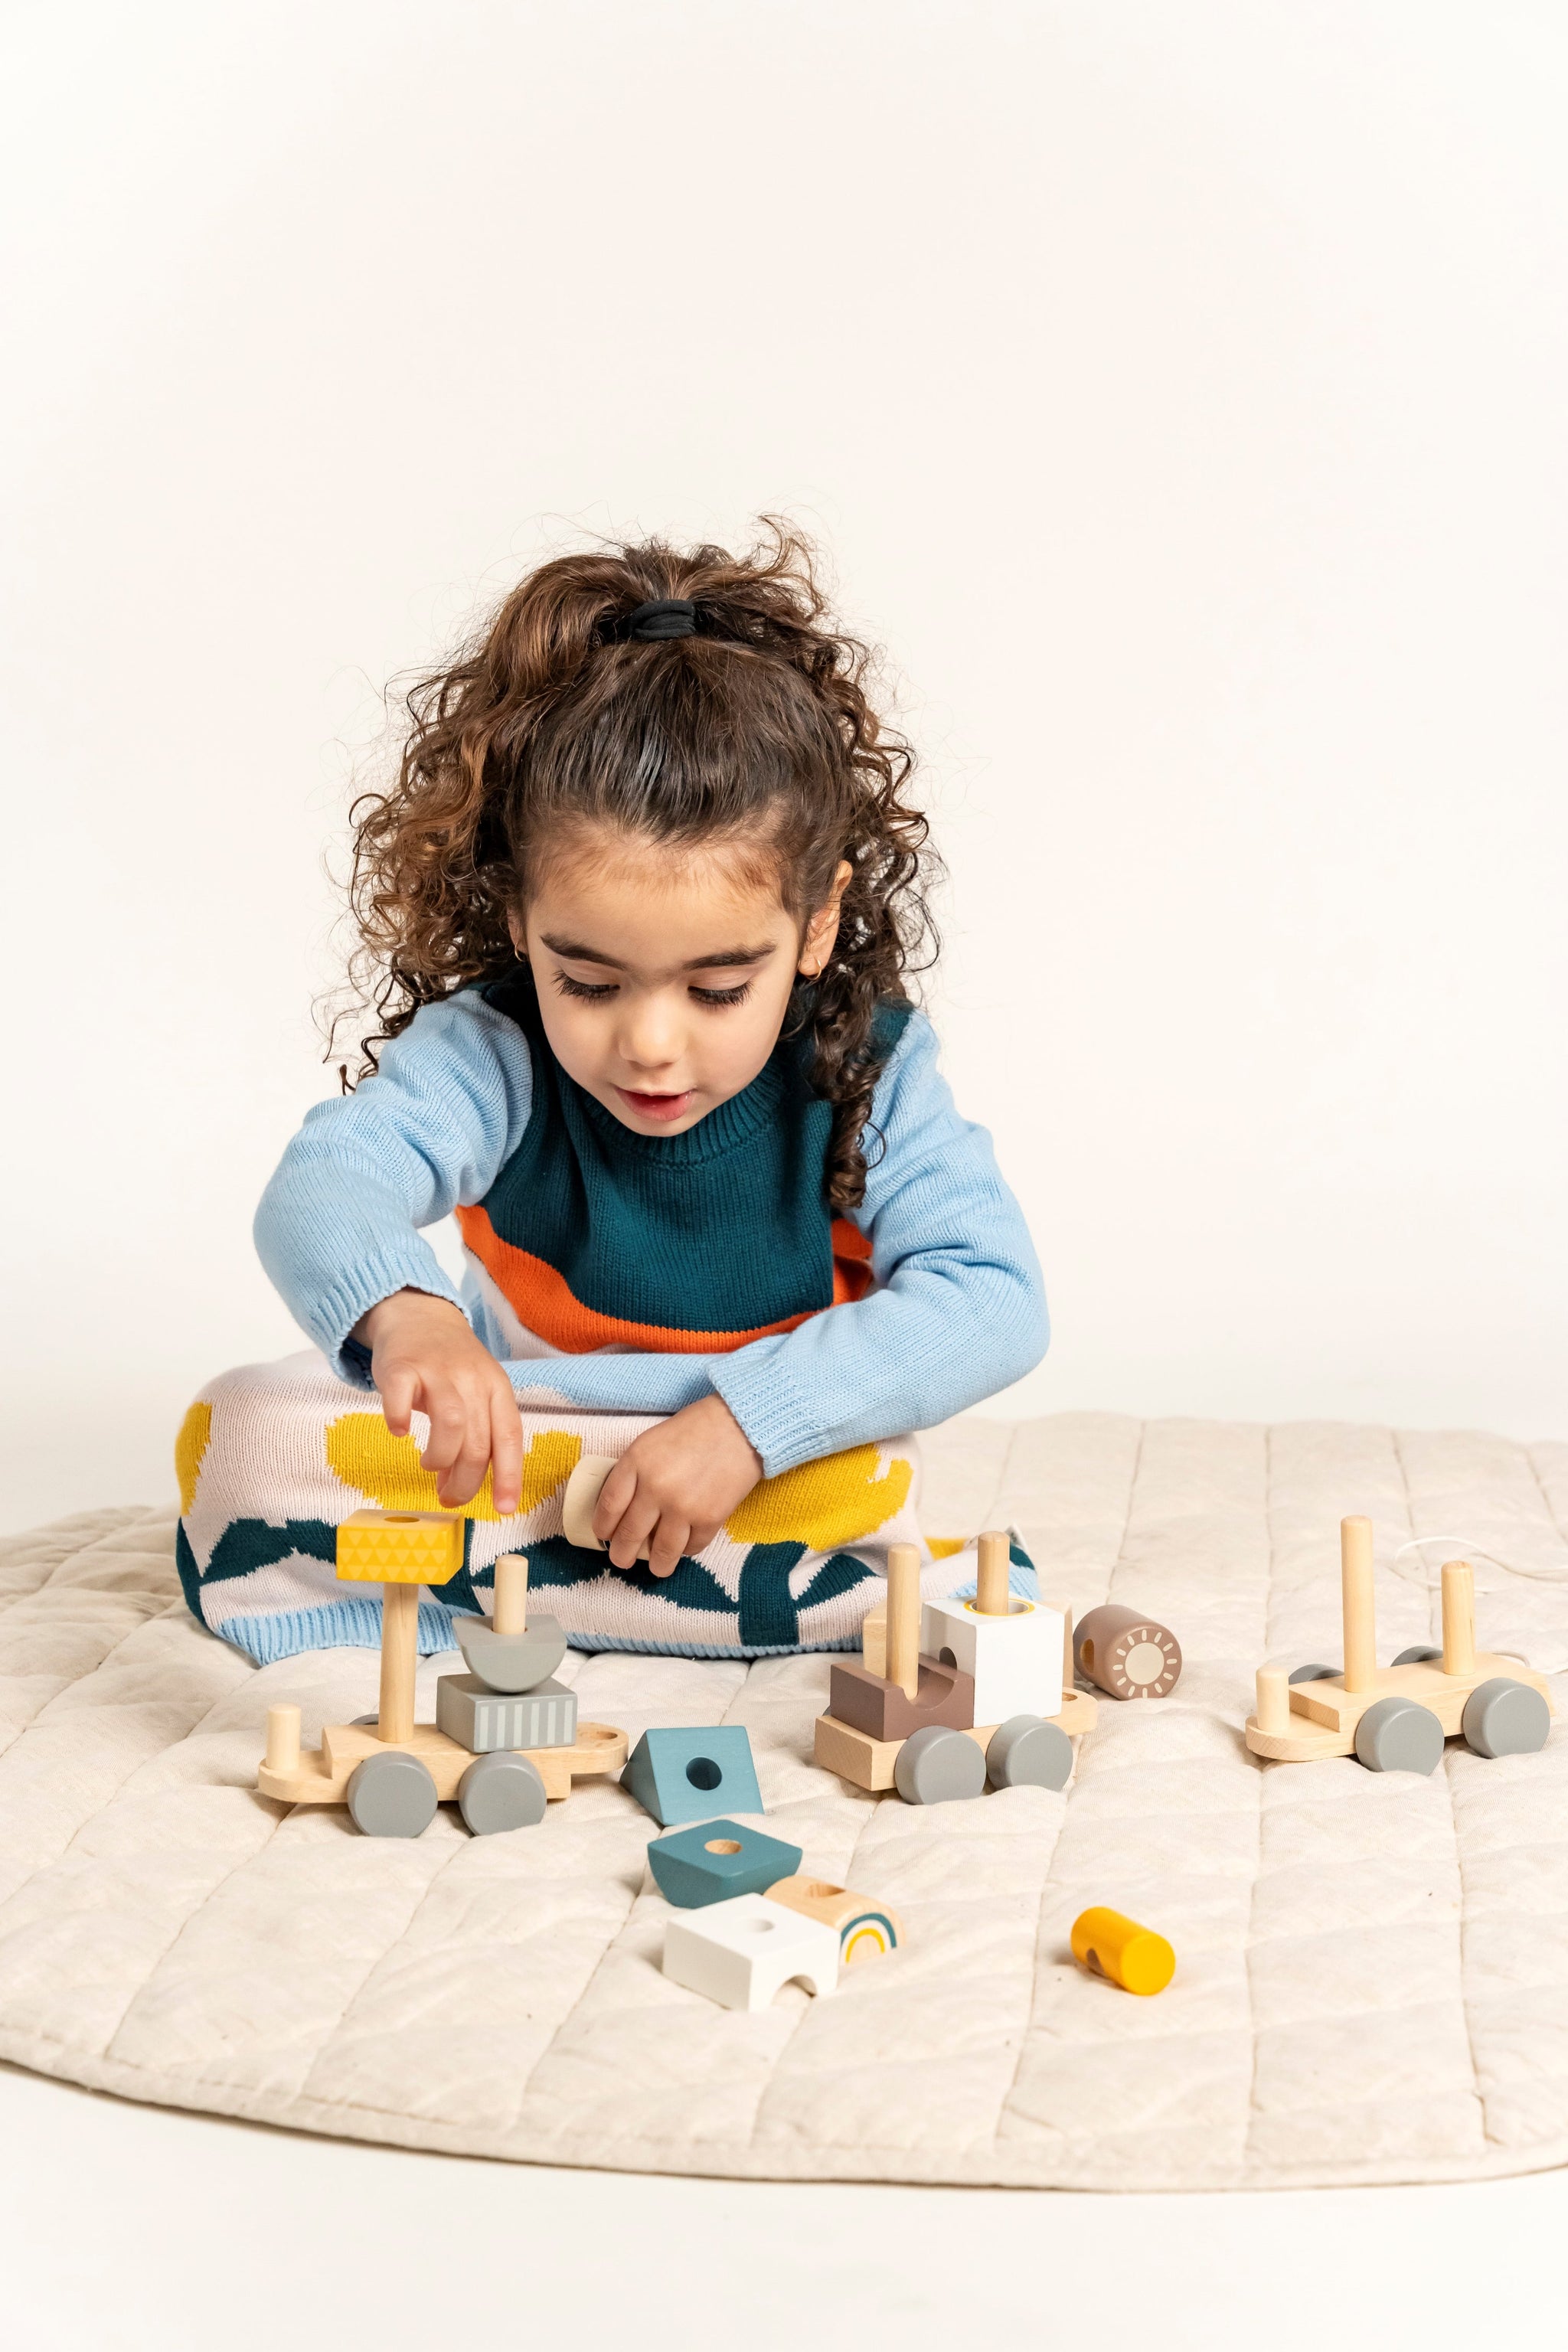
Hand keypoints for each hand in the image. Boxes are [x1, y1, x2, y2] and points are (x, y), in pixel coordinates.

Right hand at [354, 1290, 522, 1512]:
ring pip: (451, 1423)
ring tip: (431, 1465)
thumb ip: (475, 1435)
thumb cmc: (451, 1367)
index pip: (510, 1437)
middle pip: (478, 1440)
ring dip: (440, 1457)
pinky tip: (398, 1432)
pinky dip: (399, 1420)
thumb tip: (458, 1487)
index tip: (503, 1508)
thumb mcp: (476, 1393)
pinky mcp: (402, 1366)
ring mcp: (437, 1371)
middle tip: (450, 1496)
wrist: (419, 1316)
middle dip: (465, 1481)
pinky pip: (401, 1397)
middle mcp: (472, 1379)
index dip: (509, 1476)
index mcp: (497, 1388)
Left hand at [593, 1393, 762, 1577]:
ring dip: (655, 1565)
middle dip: (622, 1554)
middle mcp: (655, 1488)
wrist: (738, 1426)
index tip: (604, 1534)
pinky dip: (686, 1550)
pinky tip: (684, 1546)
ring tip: (656, 1567)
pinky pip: (691, 1547)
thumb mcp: (650, 1442)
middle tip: (621, 1559)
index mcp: (636, 1463)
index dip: (603, 1526)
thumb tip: (622, 1509)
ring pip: (660, 1552)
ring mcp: (683, 1506)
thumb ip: (633, 1472)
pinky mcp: (710, 1518)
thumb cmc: (693, 1430)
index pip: (609, 1506)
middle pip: (629, 1534)